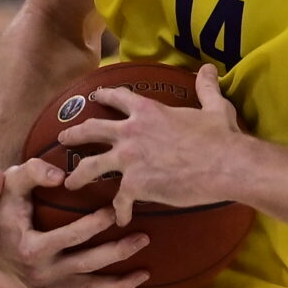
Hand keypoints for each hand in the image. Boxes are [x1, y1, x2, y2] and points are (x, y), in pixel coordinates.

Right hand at [0, 159, 148, 287]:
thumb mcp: (8, 186)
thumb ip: (31, 173)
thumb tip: (60, 175)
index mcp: (30, 248)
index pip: (70, 237)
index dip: (95, 224)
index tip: (114, 210)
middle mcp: (41, 274)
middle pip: (87, 265)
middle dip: (118, 252)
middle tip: (144, 237)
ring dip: (121, 285)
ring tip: (146, 272)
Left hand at [58, 66, 244, 224]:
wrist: (225, 165)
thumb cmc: (221, 136)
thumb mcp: (213, 107)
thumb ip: (205, 88)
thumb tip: (209, 69)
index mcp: (147, 111)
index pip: (117, 98)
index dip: (104, 96)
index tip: (95, 97)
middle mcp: (131, 132)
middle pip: (91, 130)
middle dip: (74, 134)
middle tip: (63, 138)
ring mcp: (129, 159)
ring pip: (91, 167)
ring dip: (79, 176)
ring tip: (70, 183)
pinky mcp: (136, 185)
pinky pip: (119, 200)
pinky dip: (119, 210)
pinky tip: (120, 218)